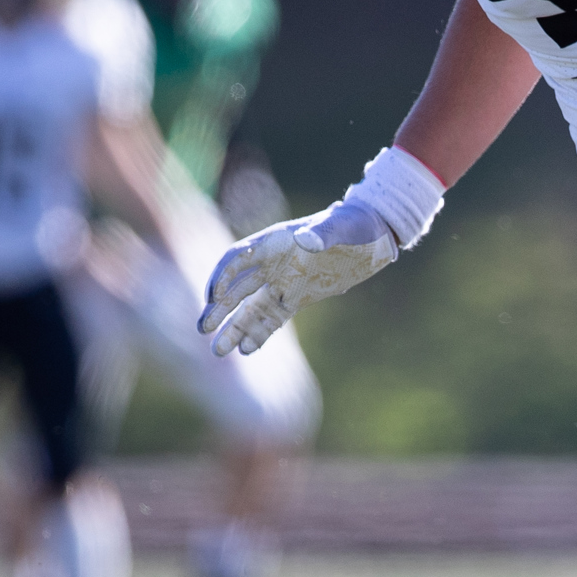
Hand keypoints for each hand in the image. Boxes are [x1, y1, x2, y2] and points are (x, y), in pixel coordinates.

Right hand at [199, 199, 395, 355]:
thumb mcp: (341, 227)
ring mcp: (284, 282)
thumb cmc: (355, 225)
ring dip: (234, 328)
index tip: (213, 297)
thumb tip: (306, 240)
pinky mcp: (298, 298)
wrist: (374, 235)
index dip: (222, 276)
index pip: (237, 259)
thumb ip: (323, 233)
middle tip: (202, 329)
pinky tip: (246, 350)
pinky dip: (259, 334)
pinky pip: (272, 319)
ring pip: (251, 308)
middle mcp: (273, 264)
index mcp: (275, 243)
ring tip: (217, 351)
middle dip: (219, 308)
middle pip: (237, 288)